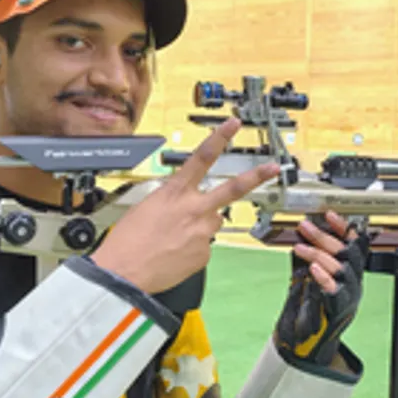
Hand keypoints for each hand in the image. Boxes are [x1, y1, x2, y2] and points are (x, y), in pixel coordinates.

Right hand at [91, 117, 279, 294]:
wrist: (123, 272)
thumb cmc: (127, 241)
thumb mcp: (146, 206)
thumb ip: (172, 199)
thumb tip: (184, 204)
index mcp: (175, 192)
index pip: (202, 157)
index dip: (220, 138)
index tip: (233, 125)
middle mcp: (193, 209)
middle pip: (233, 188)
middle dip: (256, 176)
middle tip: (273, 168)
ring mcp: (202, 232)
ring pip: (213, 221)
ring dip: (201, 224)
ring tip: (176, 237)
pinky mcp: (204, 254)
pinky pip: (204, 246)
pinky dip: (192, 249)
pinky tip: (174, 253)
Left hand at [274, 211, 369, 366]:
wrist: (308, 339)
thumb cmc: (311, 307)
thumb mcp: (310, 275)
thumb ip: (310, 256)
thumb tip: (301, 234)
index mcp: (350, 271)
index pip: (355, 243)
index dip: (343, 227)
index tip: (329, 215)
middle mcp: (354, 281)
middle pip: (348, 252)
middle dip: (325, 236)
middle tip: (306, 227)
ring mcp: (349, 295)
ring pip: (342, 268)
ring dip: (319, 254)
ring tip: (300, 247)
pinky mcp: (339, 309)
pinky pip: (336, 290)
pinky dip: (325, 277)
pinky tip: (313, 269)